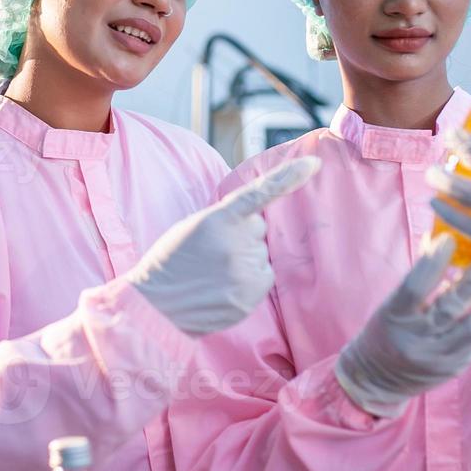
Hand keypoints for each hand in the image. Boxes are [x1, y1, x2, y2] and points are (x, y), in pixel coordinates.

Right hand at [127, 157, 319, 334]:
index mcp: (220, 218)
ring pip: (261, 255)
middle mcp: (238, 242)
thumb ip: (226, 220)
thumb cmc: (172, 262)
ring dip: (245, 260)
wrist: (156, 305)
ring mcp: (246, 270)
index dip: (289, 177)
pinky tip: (223, 287)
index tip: (314, 165)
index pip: (261, 192)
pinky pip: (263, 278)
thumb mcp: (193, 227)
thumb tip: (257, 223)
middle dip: (244, 236)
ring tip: (213, 273)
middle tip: (213, 252)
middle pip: (259, 229)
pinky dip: (249, 281)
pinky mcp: (251, 295)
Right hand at [335, 234, 470, 417]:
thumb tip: (446, 246)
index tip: (450, 238)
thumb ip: (419, 282)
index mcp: (394, 318)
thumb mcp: (392, 305)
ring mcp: (438, 358)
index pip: (416, 286)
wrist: (377, 379)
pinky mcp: (454, 367)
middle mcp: (416, 340)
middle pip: (451, 305)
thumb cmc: (384, 332)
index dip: (434, 261)